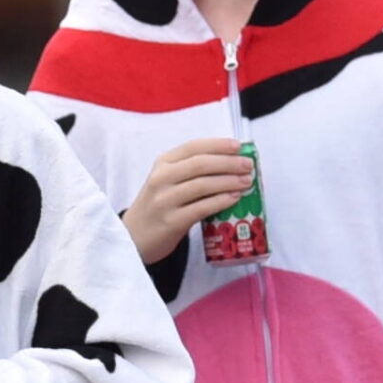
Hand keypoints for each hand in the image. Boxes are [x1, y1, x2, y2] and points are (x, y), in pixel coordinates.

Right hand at [122, 138, 253, 262]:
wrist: (134, 237)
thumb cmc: (158, 206)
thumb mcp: (166, 181)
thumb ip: (190, 170)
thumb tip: (232, 162)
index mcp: (162, 163)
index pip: (193, 147)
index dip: (218, 145)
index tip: (238, 146)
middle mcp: (161, 179)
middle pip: (201, 164)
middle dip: (229, 163)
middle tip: (248, 166)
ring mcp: (165, 200)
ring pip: (203, 185)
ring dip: (229, 181)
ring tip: (246, 182)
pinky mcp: (171, 221)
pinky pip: (202, 208)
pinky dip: (221, 201)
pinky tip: (234, 198)